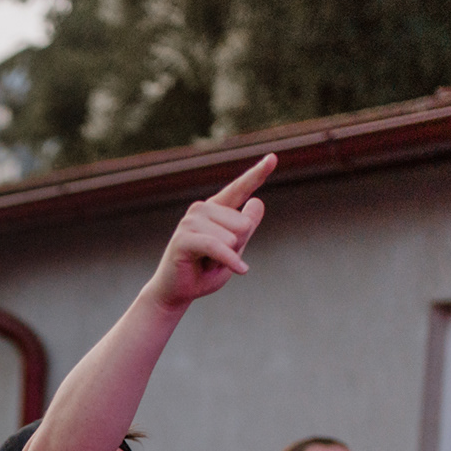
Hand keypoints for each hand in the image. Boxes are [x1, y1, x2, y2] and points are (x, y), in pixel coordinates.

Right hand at [147, 154, 274, 311]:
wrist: (177, 293)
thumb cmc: (204, 272)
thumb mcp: (234, 249)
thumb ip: (246, 228)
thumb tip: (258, 201)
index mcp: (216, 209)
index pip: (240, 189)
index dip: (257, 174)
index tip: (273, 157)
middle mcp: (202, 209)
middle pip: (244, 224)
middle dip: (236, 248)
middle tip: (214, 260)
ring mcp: (191, 221)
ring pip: (232, 237)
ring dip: (227, 258)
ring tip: (206, 264)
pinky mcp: (184, 237)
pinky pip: (218, 247)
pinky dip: (229, 261)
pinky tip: (239, 270)